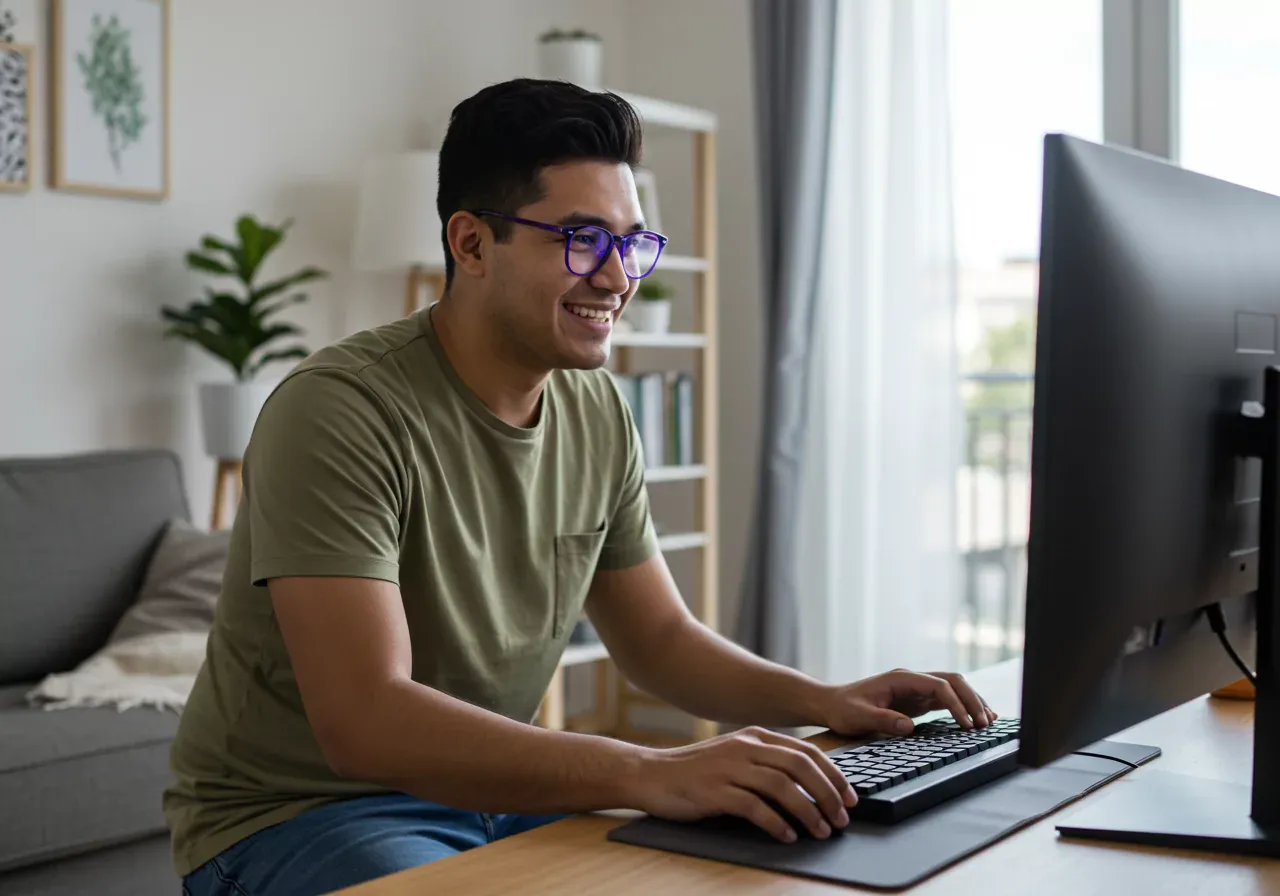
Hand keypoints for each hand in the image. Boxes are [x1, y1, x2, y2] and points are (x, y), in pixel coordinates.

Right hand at [628, 727, 856, 842]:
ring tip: (821, 831)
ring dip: (808, 811)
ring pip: (782, 786)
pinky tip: (788, 836)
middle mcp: (745, 747)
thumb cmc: (696, 770)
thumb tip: (810, 787)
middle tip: (842, 818)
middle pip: (800, 767)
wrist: (651, 774)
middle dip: (828, 794)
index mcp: (755, 736)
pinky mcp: (715, 791)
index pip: (806, 752)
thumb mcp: (735, 755)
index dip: (833, 775)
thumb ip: (767, 763)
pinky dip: (776, 823)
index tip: (850, 797)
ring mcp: (730, 767)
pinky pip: (754, 807)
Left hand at [821, 668, 996, 738]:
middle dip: (971, 700)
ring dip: (971, 702)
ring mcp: (916, 688)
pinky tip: (974, 721)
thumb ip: (882, 720)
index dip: (955, 703)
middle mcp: (912, 680)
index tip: (966, 725)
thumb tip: (909, 727)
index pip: (938, 685)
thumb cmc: (843, 709)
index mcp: (900, 678)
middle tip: (984, 724)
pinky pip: (946, 700)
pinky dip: (962, 708)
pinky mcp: (917, 700)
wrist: (831, 704)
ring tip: (989, 722)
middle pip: (952, 681)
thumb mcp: (859, 717)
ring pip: (953, 688)